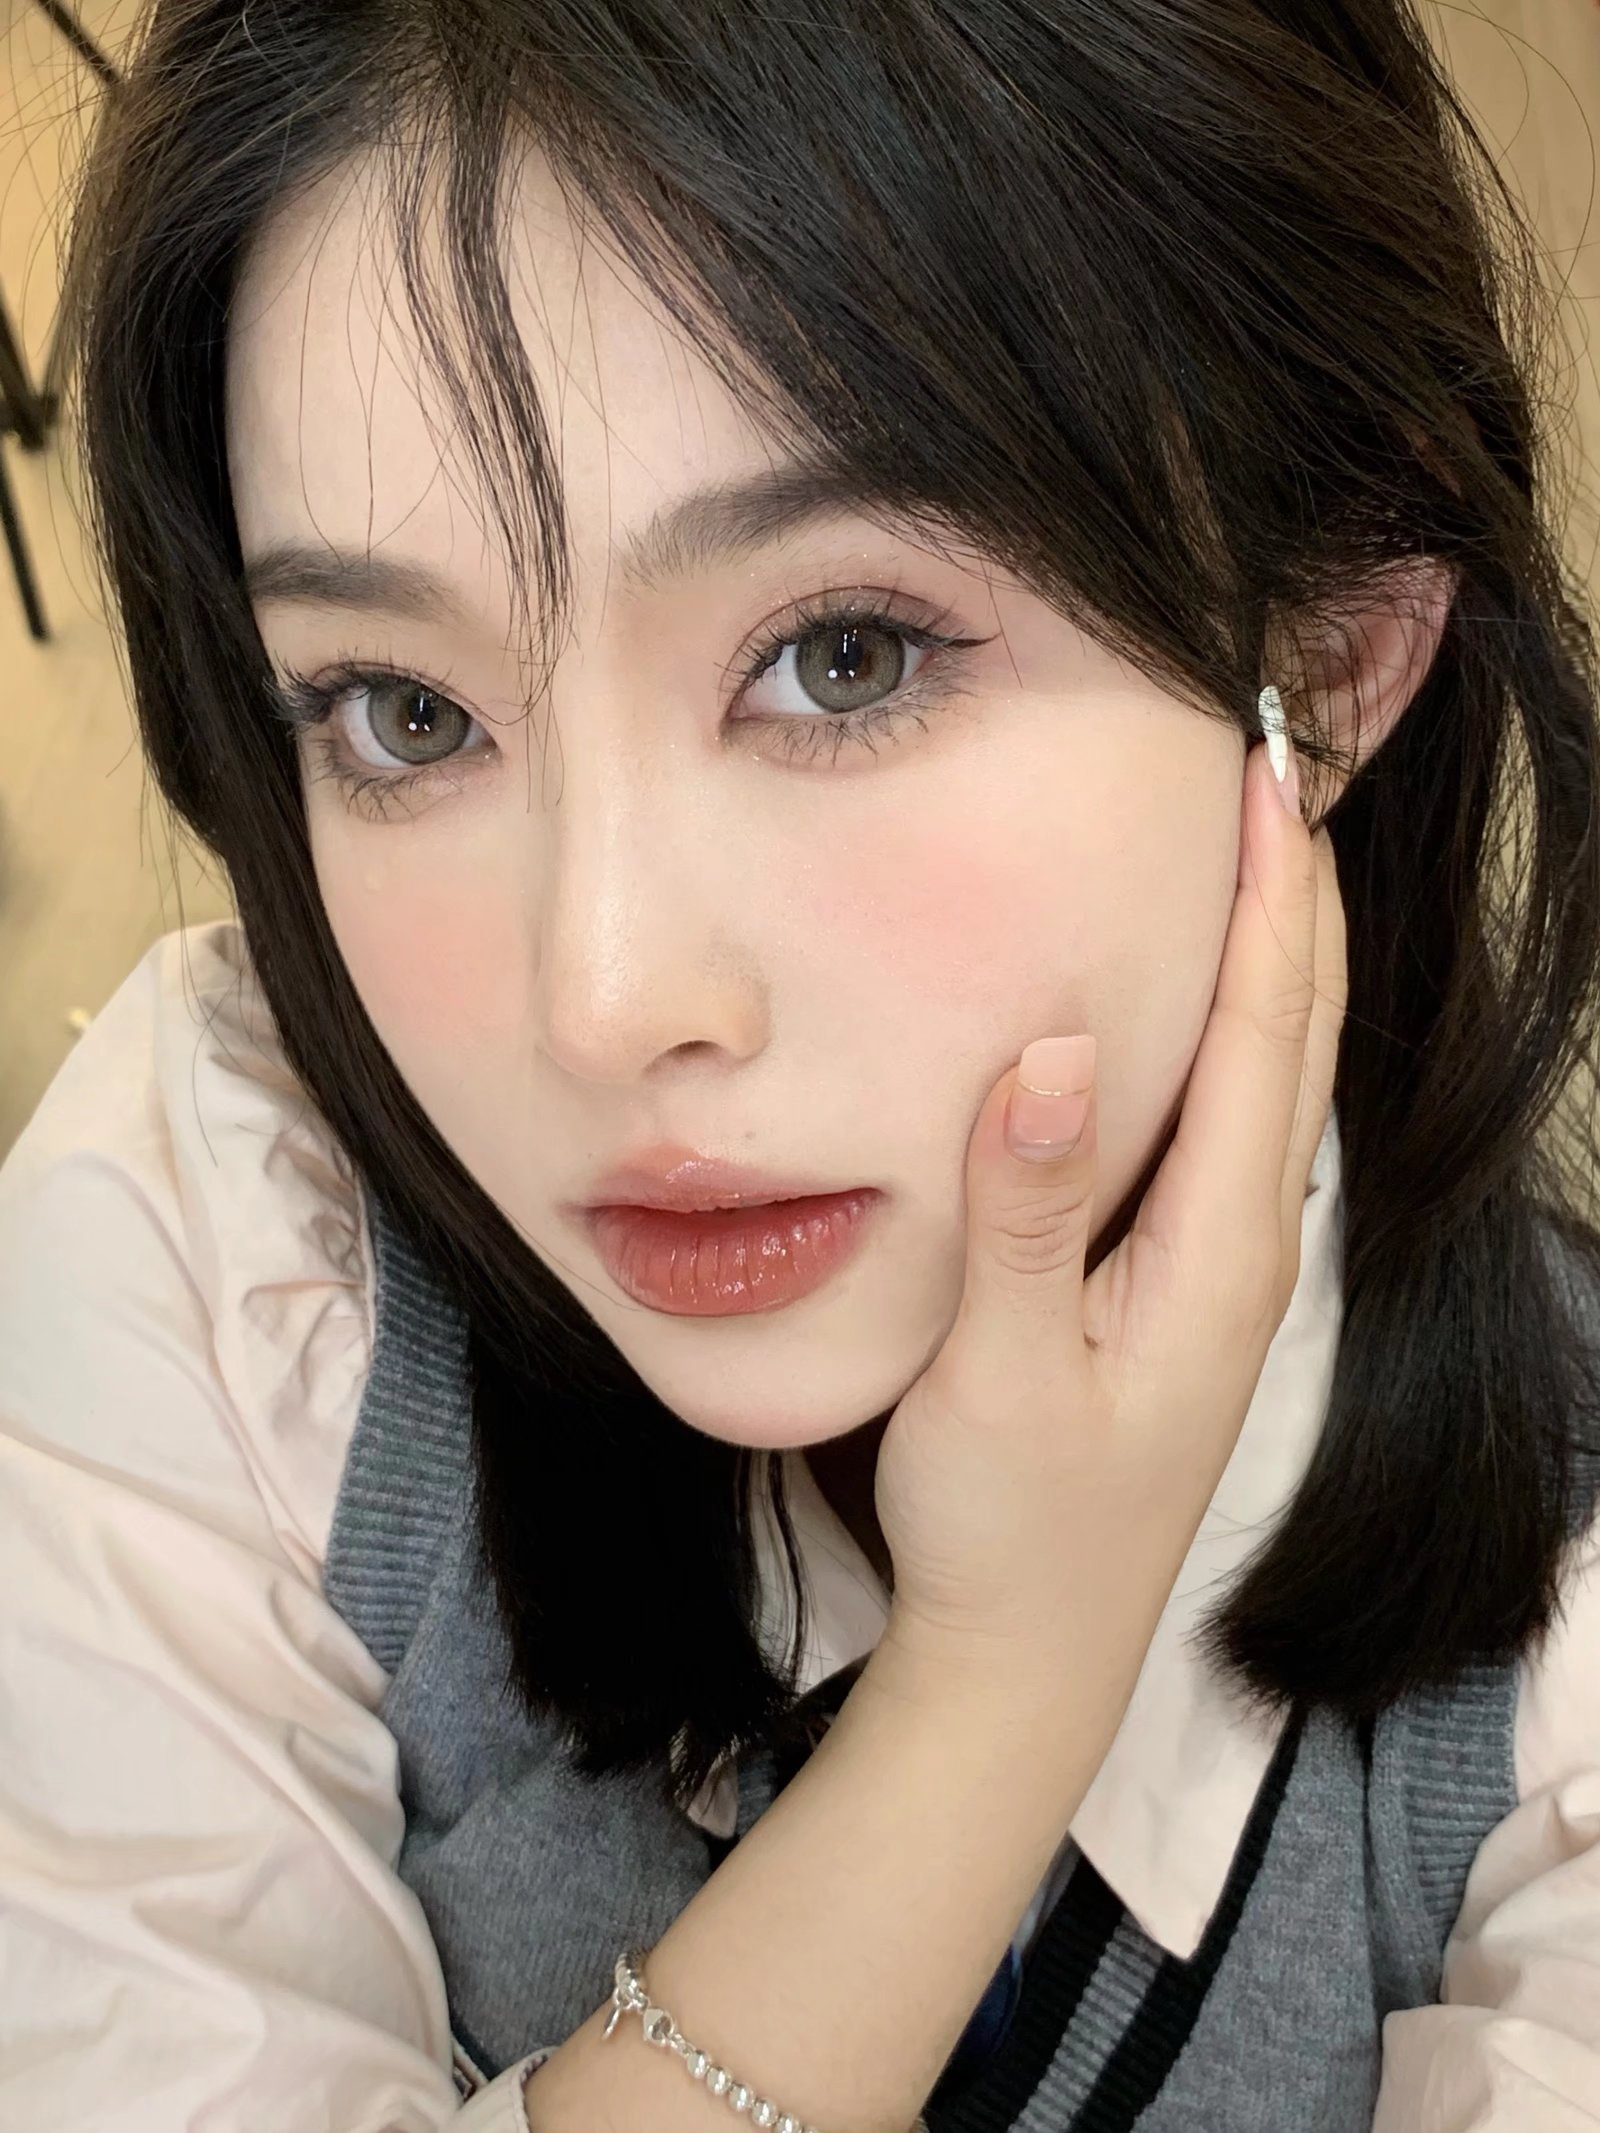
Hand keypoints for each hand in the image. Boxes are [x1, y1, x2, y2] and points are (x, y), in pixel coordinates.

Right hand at [872, 734, 1346, 1715]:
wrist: (1035, 1645)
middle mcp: (1249, 1240)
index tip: (1264, 771)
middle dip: (1297, 891)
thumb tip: (1055, 1053)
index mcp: (1221, 1246)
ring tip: (1250, 844)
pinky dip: (1237, 1022)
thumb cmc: (1015, 1518)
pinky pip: (1237, 1114)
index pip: (1265, 1031)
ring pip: (1276, 1068)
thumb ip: (1031, 1215)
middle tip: (1274, 762)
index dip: (1271, 896)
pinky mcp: (1190, 1278)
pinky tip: (1196, 998)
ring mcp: (1227, 1261)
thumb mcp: (1005, 1371)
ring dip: (1276, 947)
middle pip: (1299, 1029)